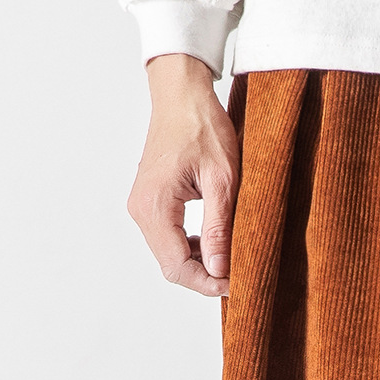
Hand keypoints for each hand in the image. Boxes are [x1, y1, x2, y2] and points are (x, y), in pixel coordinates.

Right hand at [127, 53, 239, 297]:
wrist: (182, 95)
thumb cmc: (202, 127)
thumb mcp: (223, 179)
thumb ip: (220, 227)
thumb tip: (220, 269)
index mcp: (155, 205)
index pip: (177, 267)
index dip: (208, 283)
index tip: (238, 284)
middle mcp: (140, 210)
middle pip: (171, 267)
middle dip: (205, 277)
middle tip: (239, 275)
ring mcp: (141, 206)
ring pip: (169, 255)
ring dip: (199, 263)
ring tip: (230, 257)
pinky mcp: (149, 202)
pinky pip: (168, 239)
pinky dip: (191, 247)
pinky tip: (213, 241)